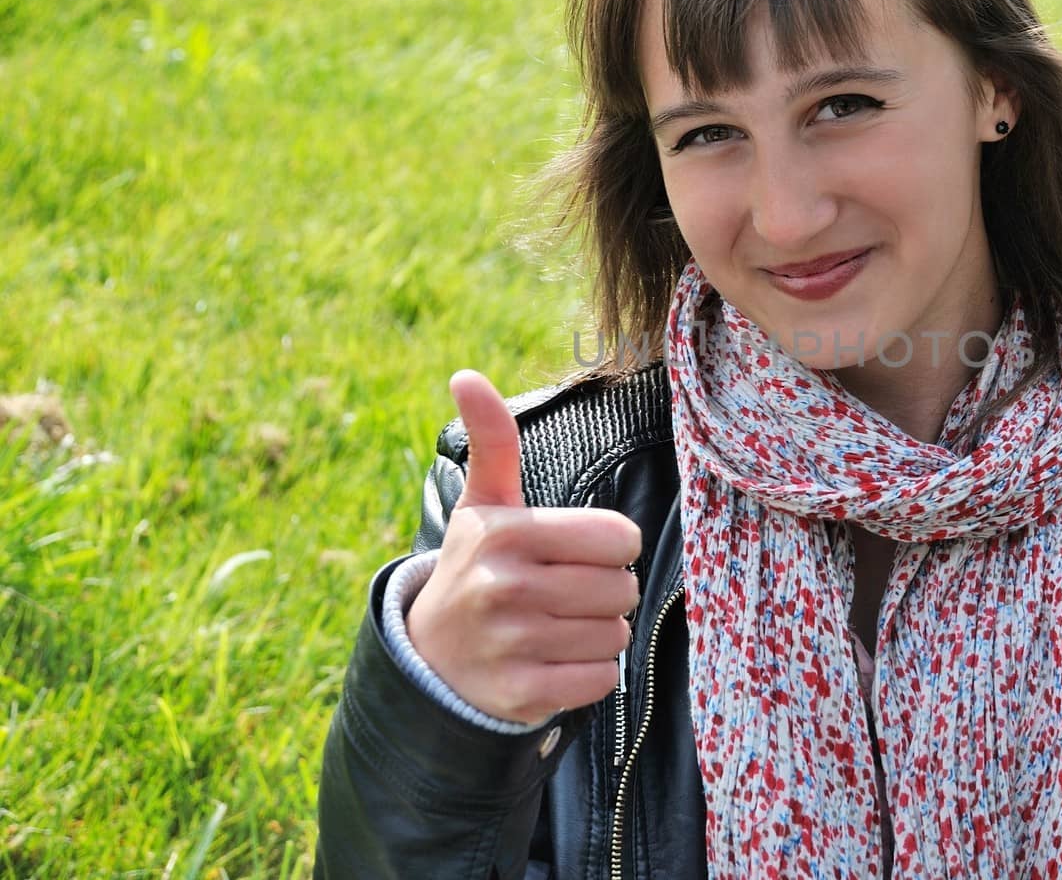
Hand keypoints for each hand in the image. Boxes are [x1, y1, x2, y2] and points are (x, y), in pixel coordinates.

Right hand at [406, 370, 641, 723]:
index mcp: (508, 533)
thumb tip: (465, 375)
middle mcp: (506, 587)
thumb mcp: (484, 505)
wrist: (430, 659)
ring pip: (614, 635)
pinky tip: (553, 661)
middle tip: (565, 592)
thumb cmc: (475, 567)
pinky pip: (601, 680)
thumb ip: (492, 441)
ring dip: (596, 632)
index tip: (577, 552)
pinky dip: (588, 674)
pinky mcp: (521, 694)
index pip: (620, 538)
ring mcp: (512, 645)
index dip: (610, 546)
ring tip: (556, 625)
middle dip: (605, 591)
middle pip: (622, 588)